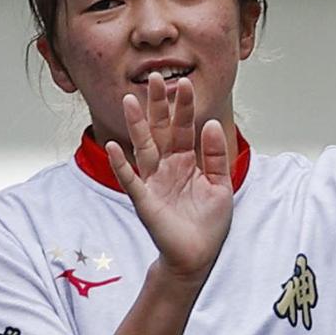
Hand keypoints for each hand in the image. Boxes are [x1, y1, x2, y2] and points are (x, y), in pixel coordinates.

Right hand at [99, 74, 239, 284]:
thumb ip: (215, 156)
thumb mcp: (221, 185)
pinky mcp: (145, 201)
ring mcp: (153, 182)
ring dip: (136, 125)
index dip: (184, 108)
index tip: (184, 83)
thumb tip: (210, 126)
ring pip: (143, 147)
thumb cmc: (207, 224)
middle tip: (154, 78)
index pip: (183, 128)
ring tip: (129, 101)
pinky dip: (121, 164)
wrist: (197, 255)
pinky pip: (131, 179)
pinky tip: (114, 146)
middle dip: (157, 105)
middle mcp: (166, 168)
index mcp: (185, 162)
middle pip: (160, 130)